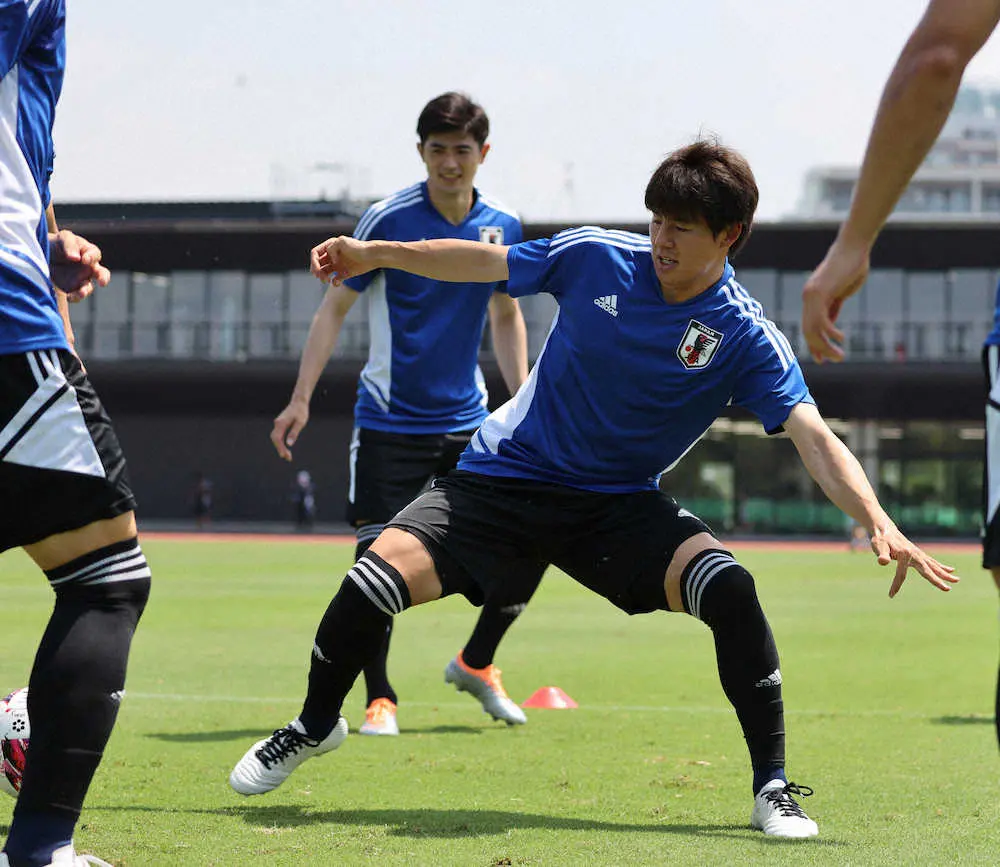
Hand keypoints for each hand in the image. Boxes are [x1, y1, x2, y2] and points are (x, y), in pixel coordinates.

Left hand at [48, 229, 110, 300]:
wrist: (41, 254)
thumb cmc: (57, 243)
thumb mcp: (63, 238)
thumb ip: (70, 244)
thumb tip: (76, 258)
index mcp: (89, 253)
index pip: (95, 255)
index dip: (91, 258)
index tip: (84, 259)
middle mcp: (89, 268)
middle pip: (102, 274)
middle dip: (103, 278)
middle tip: (102, 282)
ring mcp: (81, 279)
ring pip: (88, 288)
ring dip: (86, 291)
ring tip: (81, 293)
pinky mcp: (71, 289)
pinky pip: (76, 296)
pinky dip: (74, 298)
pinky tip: (69, 297)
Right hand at [271, 400, 308, 460]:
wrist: (299, 402)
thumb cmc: (301, 412)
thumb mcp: (300, 423)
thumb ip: (294, 433)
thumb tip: (289, 444)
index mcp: (281, 423)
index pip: (277, 438)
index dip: (280, 448)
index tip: (285, 455)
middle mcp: (277, 423)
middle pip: (275, 439)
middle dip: (280, 449)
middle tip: (288, 458)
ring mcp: (278, 424)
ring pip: (276, 438)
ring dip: (280, 447)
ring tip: (288, 456)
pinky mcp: (280, 425)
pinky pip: (278, 436)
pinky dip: (281, 443)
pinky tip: (286, 448)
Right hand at [309, 235, 377, 284]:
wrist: (372, 256)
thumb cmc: (358, 247)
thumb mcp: (342, 242)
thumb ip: (331, 248)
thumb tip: (331, 260)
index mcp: (330, 246)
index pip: (315, 254)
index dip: (314, 262)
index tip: (319, 268)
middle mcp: (333, 255)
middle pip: (318, 264)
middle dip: (317, 271)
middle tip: (321, 277)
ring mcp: (338, 265)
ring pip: (325, 272)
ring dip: (323, 277)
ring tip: (327, 280)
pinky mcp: (345, 273)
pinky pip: (335, 280)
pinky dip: (334, 282)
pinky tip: (337, 282)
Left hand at [801, 238, 869, 363]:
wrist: (853, 247)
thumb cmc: (851, 266)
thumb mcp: (841, 292)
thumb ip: (833, 307)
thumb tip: (829, 325)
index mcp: (812, 298)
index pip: (808, 326)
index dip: (814, 344)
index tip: (822, 358)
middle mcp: (808, 297)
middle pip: (808, 331)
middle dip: (819, 349)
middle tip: (833, 360)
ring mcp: (812, 295)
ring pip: (813, 328)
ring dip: (826, 345)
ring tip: (839, 356)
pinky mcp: (820, 292)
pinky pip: (821, 319)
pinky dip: (830, 331)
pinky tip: (840, 338)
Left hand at [869, 521, 957, 597]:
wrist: (885, 529)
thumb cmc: (880, 540)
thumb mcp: (878, 546)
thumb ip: (882, 554)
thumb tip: (882, 561)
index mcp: (905, 554)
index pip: (901, 574)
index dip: (896, 585)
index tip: (890, 595)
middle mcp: (914, 554)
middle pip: (927, 570)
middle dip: (937, 580)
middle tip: (948, 589)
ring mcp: (918, 554)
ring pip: (934, 566)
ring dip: (944, 574)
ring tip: (956, 580)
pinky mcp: (919, 553)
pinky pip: (932, 562)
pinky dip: (941, 566)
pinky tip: (950, 570)